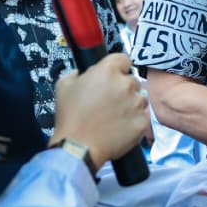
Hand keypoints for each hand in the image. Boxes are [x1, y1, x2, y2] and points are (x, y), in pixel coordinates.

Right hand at [51, 54, 149, 168]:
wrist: (78, 147)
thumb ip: (75, 73)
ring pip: (140, 98)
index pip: (123, 59)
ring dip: (131, 104)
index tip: (115, 75)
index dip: (118, 68)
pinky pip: (143, 116)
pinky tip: (120, 126)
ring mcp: (136, 103)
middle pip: (131, 80)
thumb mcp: (63, 86)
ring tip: (114, 116)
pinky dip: (134, 120)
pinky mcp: (142, 122)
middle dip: (122, 89)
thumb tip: (81, 73)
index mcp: (107, 71)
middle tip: (110, 101)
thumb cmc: (71, 119)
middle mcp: (125, 84)